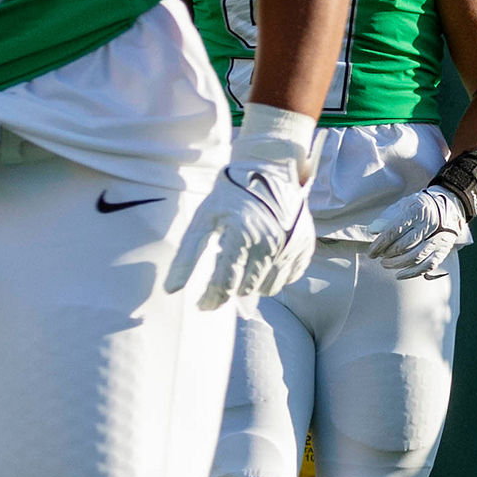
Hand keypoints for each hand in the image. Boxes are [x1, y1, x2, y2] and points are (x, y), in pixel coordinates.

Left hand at [166, 121, 315, 309]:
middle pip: (247, 290)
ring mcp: (291, 246)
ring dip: (253, 285)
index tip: (201, 305)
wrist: (268, 171)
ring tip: (244, 264)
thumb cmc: (230, 196)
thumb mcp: (203, 219)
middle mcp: (270, 244)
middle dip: (231, 289)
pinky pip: (289, 279)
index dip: (210, 299)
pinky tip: (263, 261)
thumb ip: (186, 256)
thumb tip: (171, 289)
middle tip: (223, 275)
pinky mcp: (305, 246)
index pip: (225, 284)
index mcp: (242, 236)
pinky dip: (274, 276)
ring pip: (269, 289)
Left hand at [368, 181, 472, 280]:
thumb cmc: (422, 206)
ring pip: (415, 257)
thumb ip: (388, 217)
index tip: (371, 252)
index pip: (393, 231)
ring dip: (397, 264)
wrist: (449, 205)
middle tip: (379, 257)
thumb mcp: (404, 205)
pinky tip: (400, 274)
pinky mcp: (443, 249)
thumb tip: (373, 230)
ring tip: (386, 264)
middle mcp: (429, 224)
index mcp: (417, 211)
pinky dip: (412, 272)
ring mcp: (438, 238)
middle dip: (387, 254)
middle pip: (403, 245)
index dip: (379, 244)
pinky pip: (427, 265)